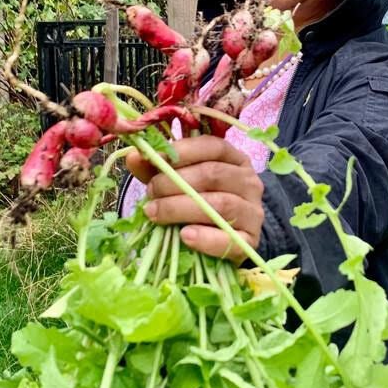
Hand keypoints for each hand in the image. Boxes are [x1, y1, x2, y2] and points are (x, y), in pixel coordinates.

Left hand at [124, 137, 263, 262]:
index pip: (214, 146)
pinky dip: (205, 238)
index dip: (184, 150)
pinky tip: (184, 236)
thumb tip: (134, 155)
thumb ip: (158, 169)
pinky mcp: (251, 241)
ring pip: (220, 204)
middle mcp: (249, 182)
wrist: (230, 239)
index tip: (156, 160)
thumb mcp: (180, 182)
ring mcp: (253, 212)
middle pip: (214, 175)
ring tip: (155, 214)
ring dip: (182, 208)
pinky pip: (230, 239)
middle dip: (175, 182)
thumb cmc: (201, 204)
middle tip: (150, 193)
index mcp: (235, 160)